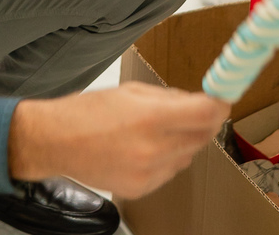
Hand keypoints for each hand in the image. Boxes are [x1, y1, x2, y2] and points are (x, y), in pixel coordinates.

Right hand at [8, 83, 229, 199]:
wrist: (55, 142)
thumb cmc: (87, 112)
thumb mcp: (130, 91)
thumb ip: (168, 97)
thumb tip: (197, 101)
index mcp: (150, 118)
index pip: (206, 115)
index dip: (219, 105)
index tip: (222, 100)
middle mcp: (153, 149)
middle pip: (202, 137)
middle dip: (202, 122)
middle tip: (195, 111)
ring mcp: (148, 173)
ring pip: (188, 155)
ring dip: (184, 141)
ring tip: (157, 130)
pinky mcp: (142, 188)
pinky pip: (170, 171)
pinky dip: (167, 159)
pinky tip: (144, 148)